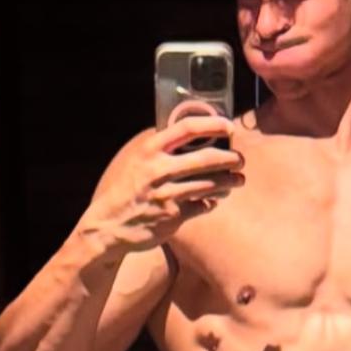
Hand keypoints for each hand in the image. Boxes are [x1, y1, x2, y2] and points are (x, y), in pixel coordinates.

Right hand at [79, 115, 244, 254]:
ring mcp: (167, 194)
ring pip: (211, 184)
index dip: (213, 124)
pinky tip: (214, 200)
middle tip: (240, 159)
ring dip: (230, 181)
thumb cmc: (128, 190)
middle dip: (231, 158)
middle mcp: (159, 169)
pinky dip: (212, 202)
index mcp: (150, 150)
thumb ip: (163, 150)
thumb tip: (196, 138)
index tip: (229, 127)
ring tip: (238, 180)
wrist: (110, 226)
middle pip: (207, 158)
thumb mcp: (138, 161)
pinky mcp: (174, 216)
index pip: (187, 128)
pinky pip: (204, 205)